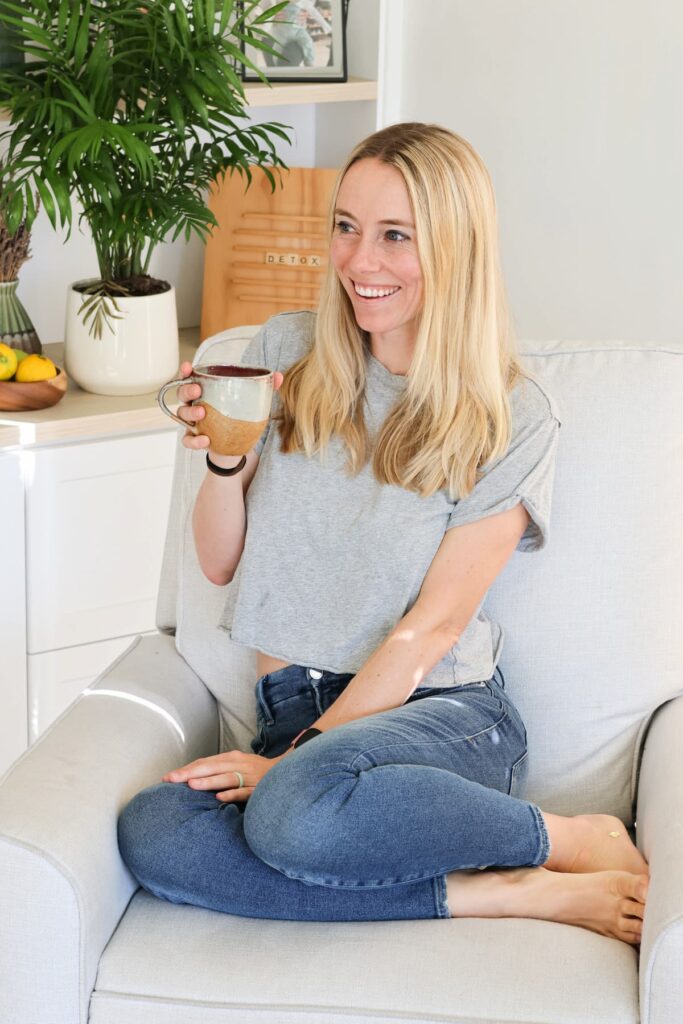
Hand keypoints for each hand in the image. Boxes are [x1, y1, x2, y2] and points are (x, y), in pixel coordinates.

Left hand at [162, 749, 286, 802]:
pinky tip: (220, 797)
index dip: (187, 769)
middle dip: (190, 773)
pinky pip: (245, 791)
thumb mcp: (238, 767)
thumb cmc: (257, 773)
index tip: (168, 777)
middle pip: (211, 767)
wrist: (289, 772)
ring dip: (208, 781)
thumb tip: (193, 778)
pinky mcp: (260, 788)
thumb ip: (220, 771)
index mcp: (232, 758)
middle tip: (171, 779)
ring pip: (226, 778)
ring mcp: (250, 776)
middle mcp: (240, 764)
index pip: (205, 762)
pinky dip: (233, 793)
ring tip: (191, 785)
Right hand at [176, 362, 283, 452]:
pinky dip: (194, 440)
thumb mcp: (253, 403)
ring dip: (190, 413)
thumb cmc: (241, 417)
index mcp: (207, 391)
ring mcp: (194, 423)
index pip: (191, 377)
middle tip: (198, 390)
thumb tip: (279, 376)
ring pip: (182, 415)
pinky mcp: (195, 439)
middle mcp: (196, 404)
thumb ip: (264, 389)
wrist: (238, 446)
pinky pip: (187, 440)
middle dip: (187, 390)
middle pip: (182, 394)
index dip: (186, 371)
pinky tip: (205, 440)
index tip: (188, 366)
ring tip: (202, 413)